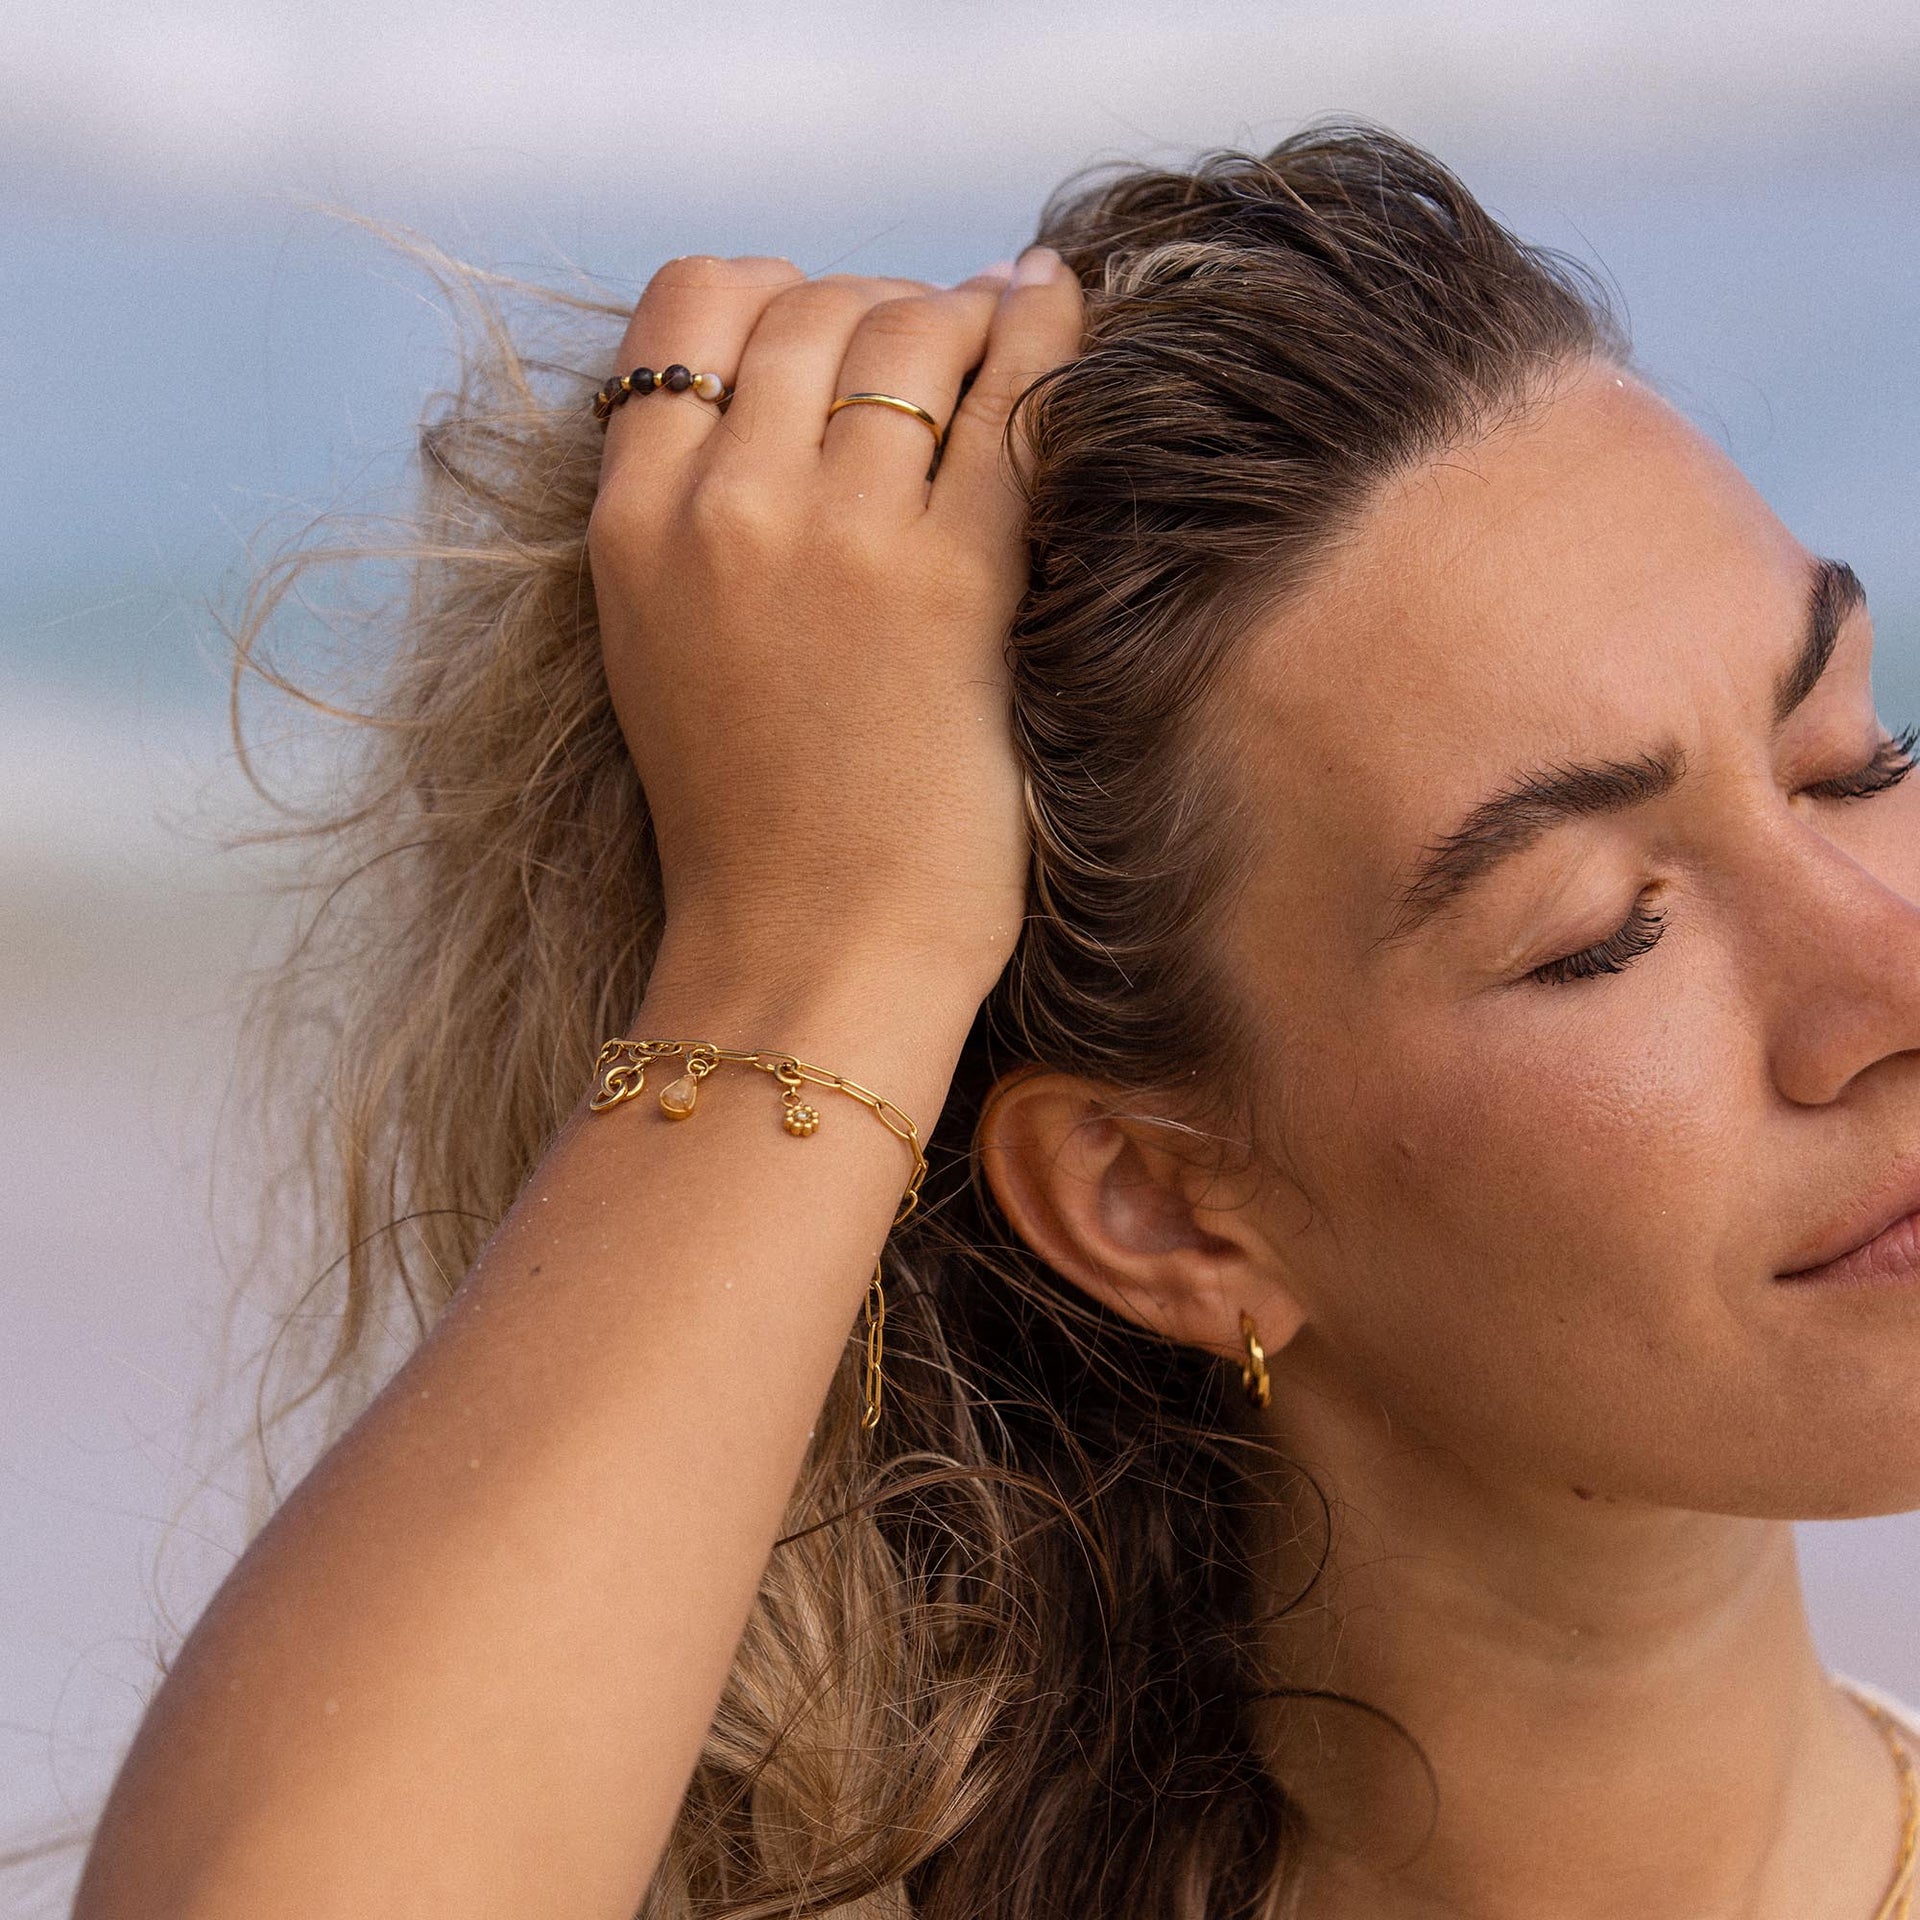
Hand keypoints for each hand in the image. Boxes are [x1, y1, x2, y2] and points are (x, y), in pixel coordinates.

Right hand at [585, 247, 1083, 1004]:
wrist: (805, 952)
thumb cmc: (747, 823)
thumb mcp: (661, 647)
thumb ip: (691, 516)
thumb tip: (791, 395)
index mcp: (632, 524)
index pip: (685, 305)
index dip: (768, 292)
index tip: (824, 333)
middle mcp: (724, 508)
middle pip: (810, 305)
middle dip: (880, 307)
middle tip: (932, 347)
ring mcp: (839, 539)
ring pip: (910, 331)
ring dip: (962, 318)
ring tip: (995, 343)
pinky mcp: (954, 584)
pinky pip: (1012, 405)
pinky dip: (1045, 333)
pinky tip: (1061, 308)